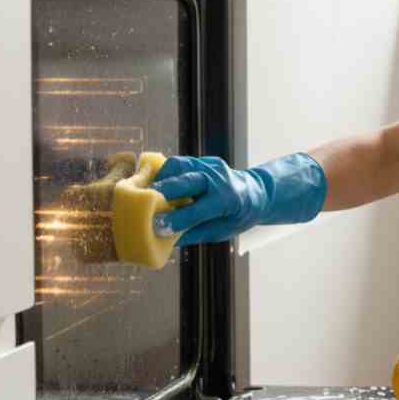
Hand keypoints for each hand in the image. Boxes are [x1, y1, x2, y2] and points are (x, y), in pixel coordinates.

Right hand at [150, 153, 326, 245]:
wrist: (256, 193)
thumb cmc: (237, 216)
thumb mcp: (221, 231)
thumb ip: (194, 233)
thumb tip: (163, 239)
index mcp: (228, 200)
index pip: (198, 209)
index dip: (177, 219)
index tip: (157, 227)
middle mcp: (219, 178)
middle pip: (186, 180)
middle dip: (163, 192)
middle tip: (143, 204)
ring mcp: (211, 165)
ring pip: (179, 165)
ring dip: (160, 178)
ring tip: (146, 192)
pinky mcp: (204, 160)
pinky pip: (179, 164)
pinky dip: (165, 174)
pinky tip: (156, 184)